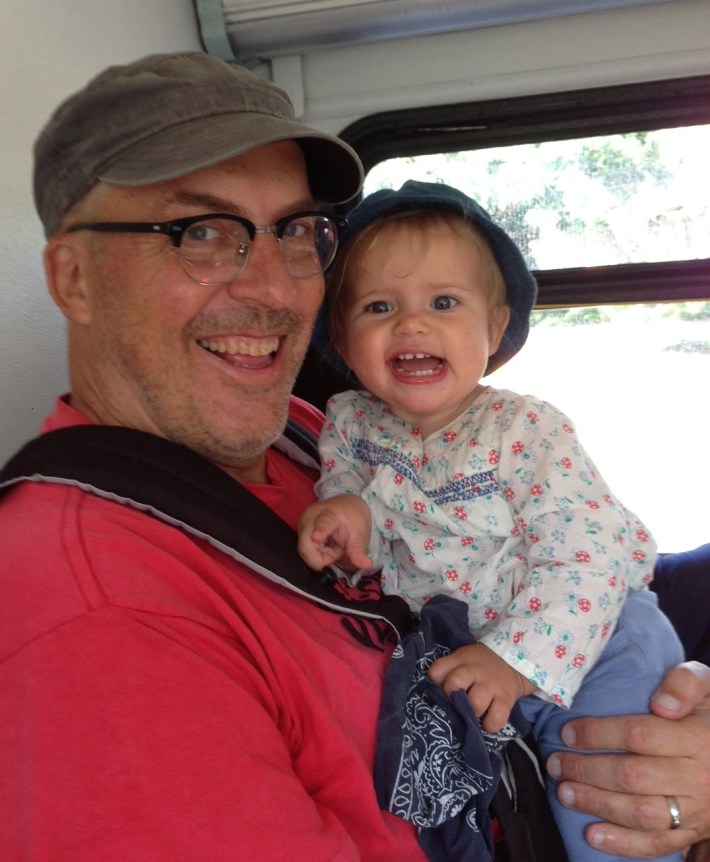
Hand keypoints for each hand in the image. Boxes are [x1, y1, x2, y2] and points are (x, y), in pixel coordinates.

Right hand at [297, 495, 373, 571]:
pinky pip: (305, 552)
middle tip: (337, 552)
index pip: (323, 524)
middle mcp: (310, 518)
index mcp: (329, 514)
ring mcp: (301, 525)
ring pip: (305, 553)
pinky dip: (317, 553)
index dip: (319, 531)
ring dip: (321, 556)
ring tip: (333, 545)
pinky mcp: (299, 532)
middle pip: (306, 547)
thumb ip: (358, 550)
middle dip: (321, 558)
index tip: (316, 538)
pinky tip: (325, 545)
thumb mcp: (359, 533)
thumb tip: (366, 566)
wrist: (344, 505)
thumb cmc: (352, 517)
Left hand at [428, 642, 535, 731]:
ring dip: (470, 714)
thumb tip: (432, 693)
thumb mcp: (461, 660)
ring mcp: (491, 685)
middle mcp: (475, 671)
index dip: (435, 684)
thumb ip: (446, 671)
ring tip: (471, 716)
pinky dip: (490, 725)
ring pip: (476, 702)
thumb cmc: (478, 665)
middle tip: (455, 706)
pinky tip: (487, 723)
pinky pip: (497, 717)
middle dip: (451, 698)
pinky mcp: (506, 699)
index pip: (438, 670)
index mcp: (460, 660)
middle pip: (455, 683)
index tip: (440, 691)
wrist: (512, 661)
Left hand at [546, 661, 709, 857]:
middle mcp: (697, 777)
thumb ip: (684, 683)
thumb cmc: (709, 715)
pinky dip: (623, 843)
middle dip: (586, 770)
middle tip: (555, 763)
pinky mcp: (692, 832)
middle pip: (633, 777)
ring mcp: (696, 810)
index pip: (640, 736)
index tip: (568, 732)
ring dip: (597, 804)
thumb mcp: (705, 686)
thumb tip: (661, 704)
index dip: (599, 734)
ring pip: (641, 814)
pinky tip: (593, 835)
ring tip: (564, 792)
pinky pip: (658, 844)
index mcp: (697, 738)